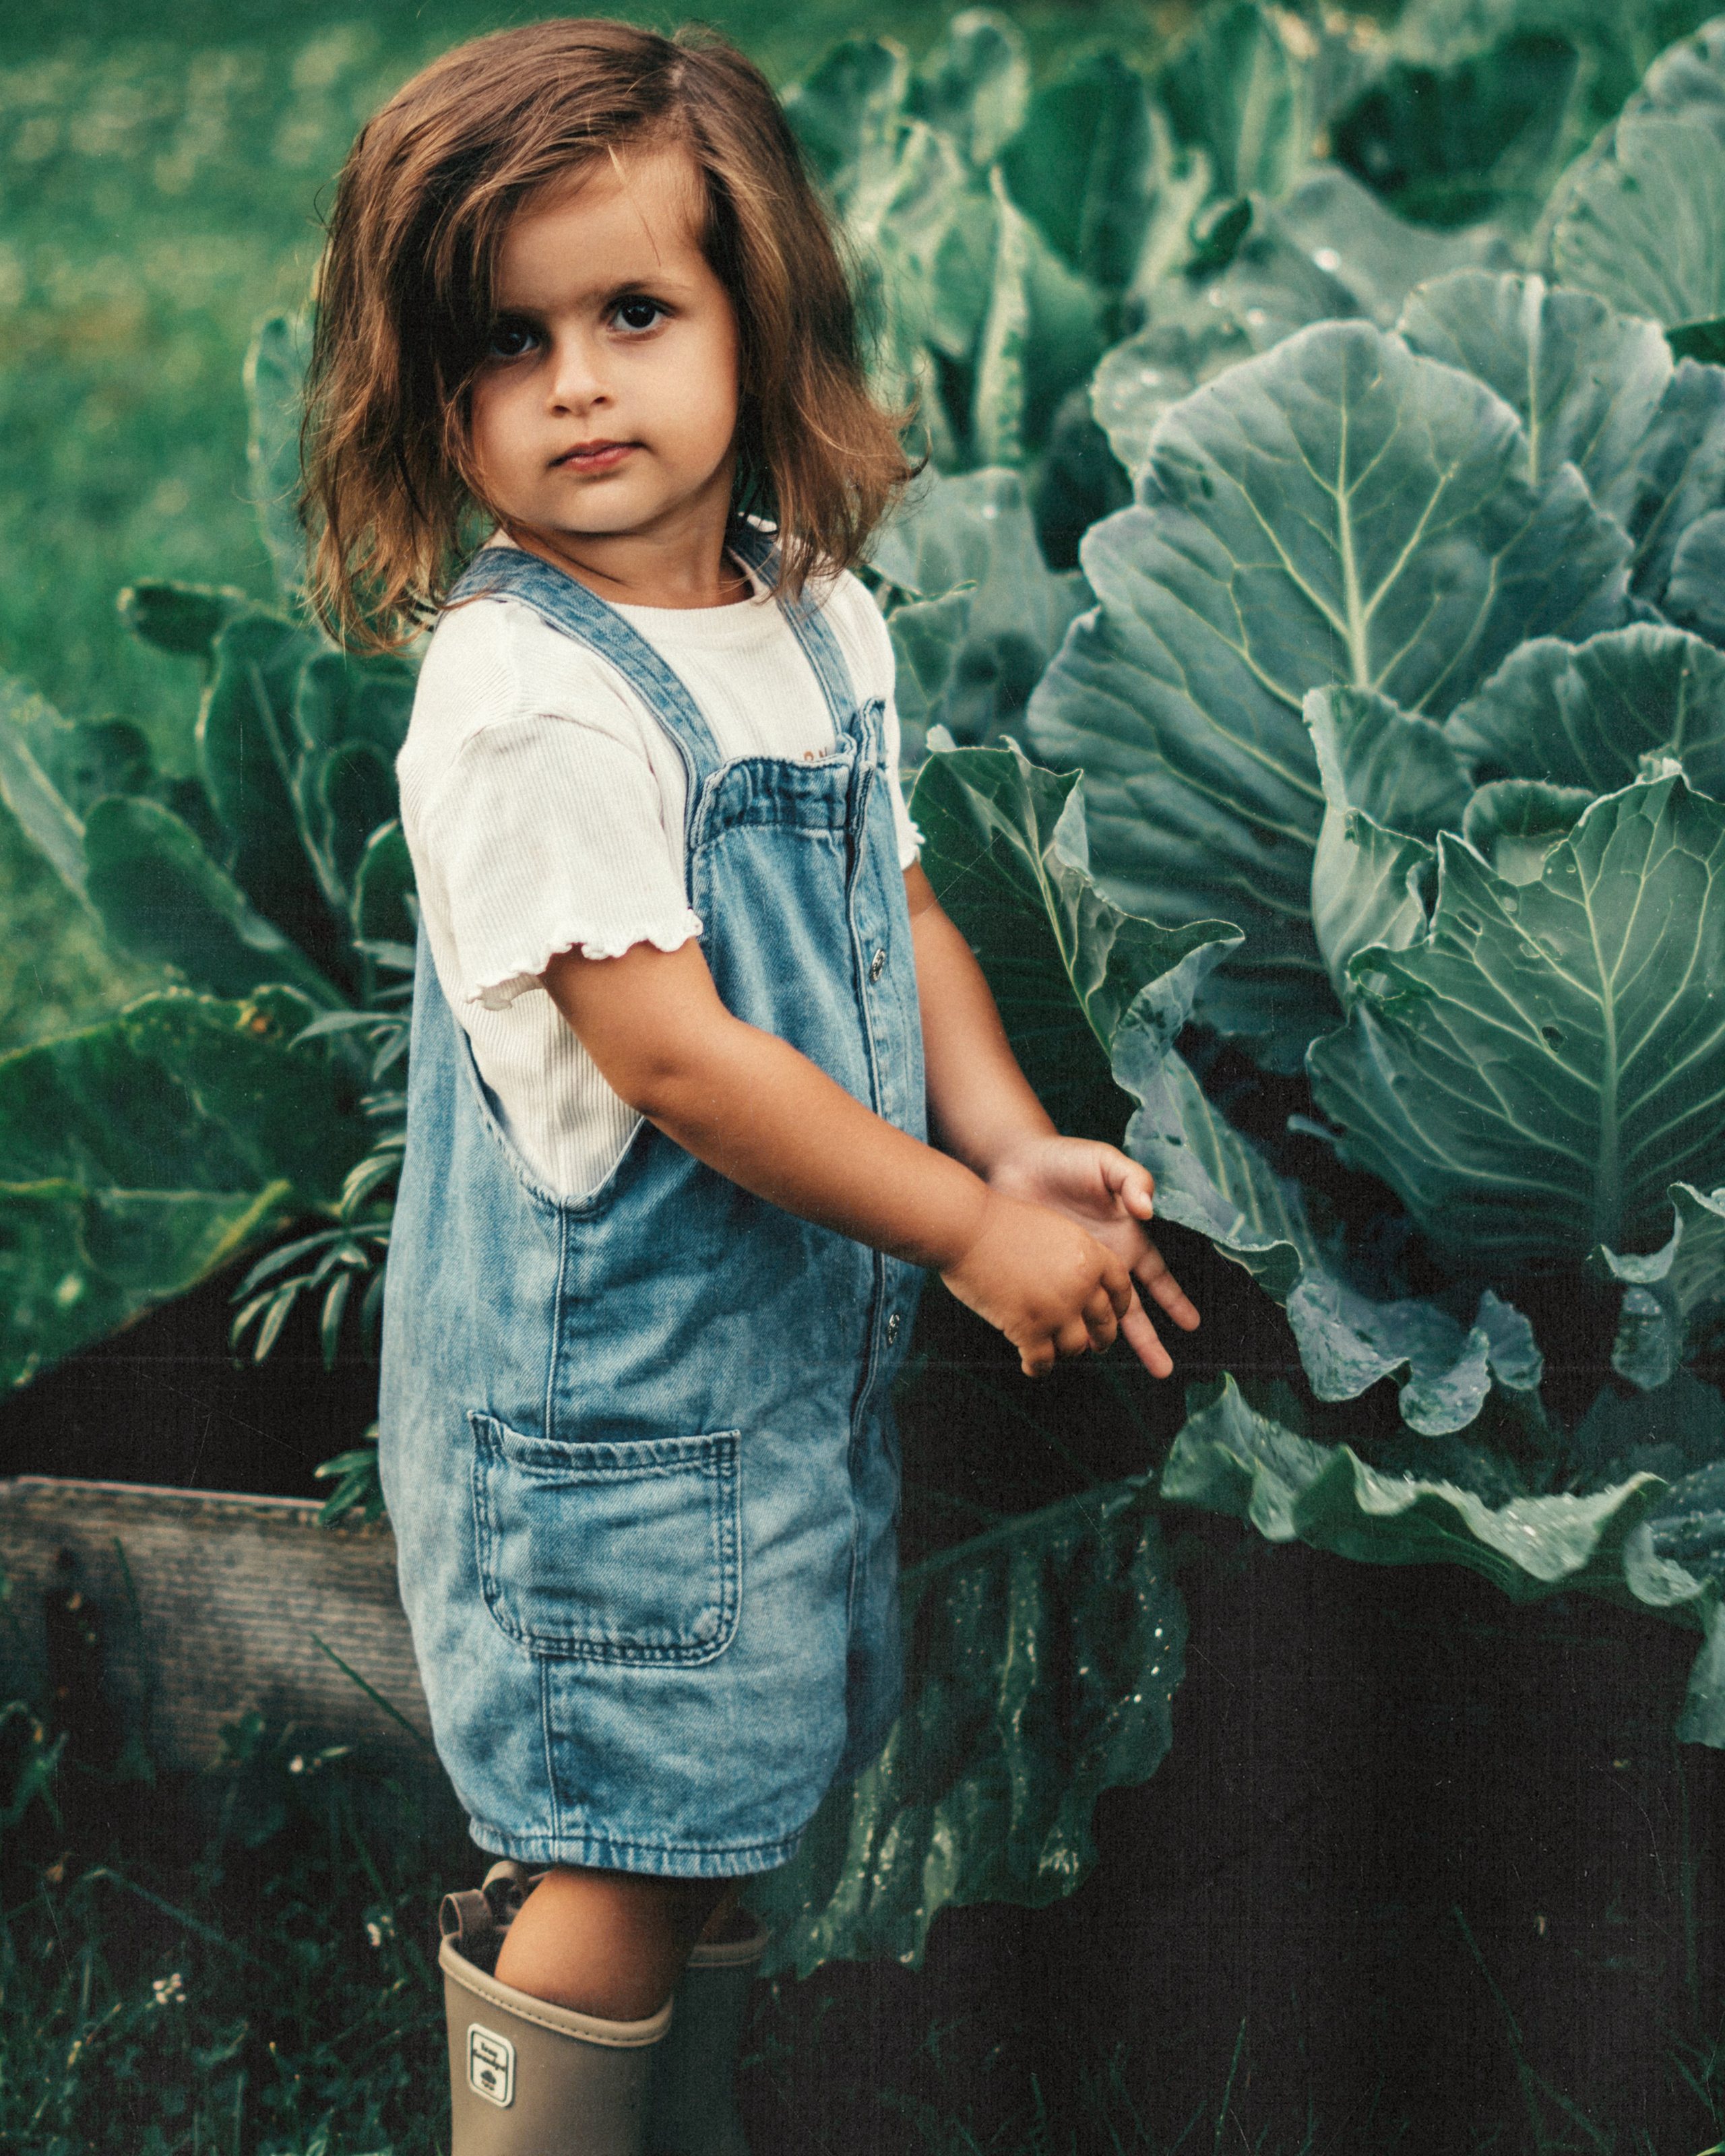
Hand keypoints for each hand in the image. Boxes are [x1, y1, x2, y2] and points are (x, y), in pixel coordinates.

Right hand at [939, 1189, 1135, 1378]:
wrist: (965, 1228)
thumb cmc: (998, 1224)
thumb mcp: (1052, 1228)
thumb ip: (1072, 1256)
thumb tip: (1082, 1285)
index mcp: (1089, 1254)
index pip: (1121, 1286)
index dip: (1120, 1305)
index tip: (1116, 1315)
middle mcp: (1081, 1283)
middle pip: (1104, 1322)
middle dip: (1101, 1338)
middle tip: (1095, 1345)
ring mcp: (1057, 1309)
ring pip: (1075, 1346)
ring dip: (1065, 1352)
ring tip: (1052, 1351)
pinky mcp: (1029, 1328)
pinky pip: (1043, 1360)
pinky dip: (1038, 1367)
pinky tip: (1030, 1365)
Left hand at [984, 1136, 1198, 1377]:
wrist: (1015, 1162)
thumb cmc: (1067, 1160)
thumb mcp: (1106, 1162)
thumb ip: (1132, 1180)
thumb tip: (1148, 1209)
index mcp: (1125, 1238)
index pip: (1157, 1276)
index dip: (1175, 1300)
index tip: (1192, 1325)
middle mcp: (1104, 1262)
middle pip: (1132, 1309)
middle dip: (1149, 1339)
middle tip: (1165, 1371)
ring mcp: (1074, 1273)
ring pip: (1095, 1316)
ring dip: (1105, 1341)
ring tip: (1108, 1363)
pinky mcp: (1045, 1275)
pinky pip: (1061, 1307)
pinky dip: (1067, 1326)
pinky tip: (1067, 1346)